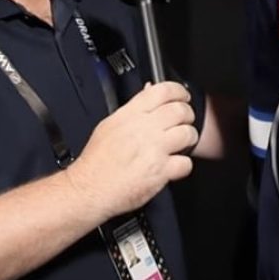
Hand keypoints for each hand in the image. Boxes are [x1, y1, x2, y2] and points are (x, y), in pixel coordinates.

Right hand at [65, 81, 197, 221]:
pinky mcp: (160, 172)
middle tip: (184, 121)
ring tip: (181, 144)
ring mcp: (153, 150)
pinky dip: (184, 165)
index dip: (179, 91)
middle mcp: (143, 130)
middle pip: (180, 110)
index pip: (163, 91)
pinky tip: (174, 165)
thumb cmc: (96, 161)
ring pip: (187, 134)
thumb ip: (132, 109)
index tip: (183, 96)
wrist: (89, 189)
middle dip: (187, 115)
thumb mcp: (109, 125)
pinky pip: (185, 163)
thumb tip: (149, 92)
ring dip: (189, 139)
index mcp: (130, 115)